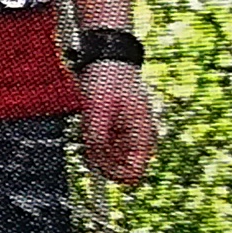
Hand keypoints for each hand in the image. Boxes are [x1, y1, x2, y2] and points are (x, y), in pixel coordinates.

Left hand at [77, 62, 157, 185]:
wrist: (106, 59)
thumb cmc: (108, 79)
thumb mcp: (97, 108)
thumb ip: (96, 136)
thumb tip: (94, 160)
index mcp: (143, 135)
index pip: (133, 173)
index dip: (112, 173)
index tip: (94, 163)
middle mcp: (138, 138)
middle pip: (119, 168)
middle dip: (101, 159)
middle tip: (89, 140)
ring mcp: (127, 135)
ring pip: (110, 158)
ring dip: (96, 149)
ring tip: (90, 125)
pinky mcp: (116, 130)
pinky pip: (104, 146)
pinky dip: (94, 140)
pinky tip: (90, 124)